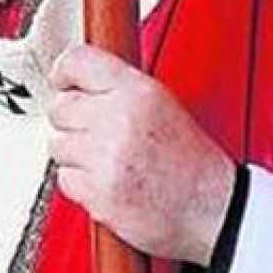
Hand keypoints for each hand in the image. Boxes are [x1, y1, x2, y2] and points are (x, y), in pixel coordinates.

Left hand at [47, 44, 234, 264]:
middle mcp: (119, 119)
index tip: (62, 81)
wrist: (214, 210)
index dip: (64, 71)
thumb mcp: (163, 105)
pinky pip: (65, 177)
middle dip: (73, 120)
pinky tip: (106, 181)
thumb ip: (120, 88)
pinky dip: (80, 182)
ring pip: (58, 144)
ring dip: (75, 154)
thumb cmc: (192, 162)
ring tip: (106, 160)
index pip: (78, 61)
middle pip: (60, 106)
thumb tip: (79, 81)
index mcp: (138, 92)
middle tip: (96, 133)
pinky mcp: (98, 192)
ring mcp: (106, 157)